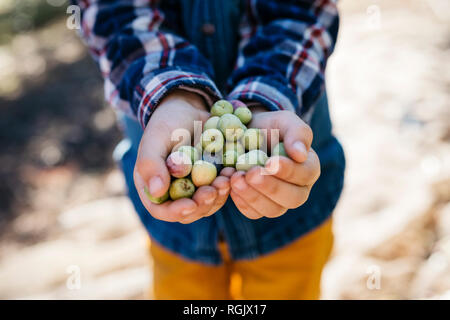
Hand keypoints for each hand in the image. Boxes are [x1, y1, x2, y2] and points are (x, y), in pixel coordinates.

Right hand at [133, 91, 229, 223]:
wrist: (188, 110)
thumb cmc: (165, 123)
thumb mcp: (155, 139)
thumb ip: (150, 164)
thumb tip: (157, 191)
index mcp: (154, 186)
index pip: (162, 210)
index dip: (176, 212)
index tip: (191, 205)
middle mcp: (175, 192)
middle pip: (189, 211)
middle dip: (203, 204)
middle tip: (214, 190)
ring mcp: (196, 188)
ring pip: (208, 204)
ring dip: (218, 196)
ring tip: (226, 179)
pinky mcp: (213, 181)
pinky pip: (221, 190)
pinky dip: (228, 184)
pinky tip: (233, 173)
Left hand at [230, 108, 319, 218]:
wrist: (246, 136)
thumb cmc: (269, 127)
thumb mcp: (284, 121)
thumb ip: (297, 132)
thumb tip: (300, 154)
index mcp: (309, 168)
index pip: (305, 175)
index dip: (288, 171)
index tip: (269, 162)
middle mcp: (298, 189)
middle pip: (292, 198)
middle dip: (270, 187)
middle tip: (249, 173)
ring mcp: (279, 202)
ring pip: (273, 209)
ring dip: (253, 196)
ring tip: (235, 178)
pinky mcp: (259, 208)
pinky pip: (253, 213)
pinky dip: (241, 201)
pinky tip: (230, 186)